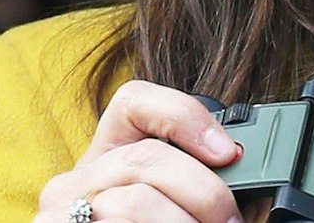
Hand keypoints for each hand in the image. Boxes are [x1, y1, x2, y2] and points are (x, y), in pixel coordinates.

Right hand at [33, 79, 245, 222]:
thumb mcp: (172, 212)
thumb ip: (197, 190)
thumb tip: (256, 182)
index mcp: (108, 161)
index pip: (134, 102)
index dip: (185, 115)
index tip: (227, 152)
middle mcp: (75, 181)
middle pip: (148, 157)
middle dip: (204, 191)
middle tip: (230, 221)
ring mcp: (58, 213)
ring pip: (134, 202)